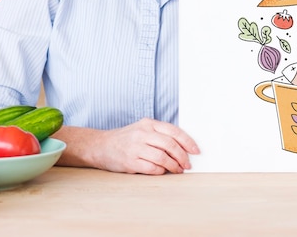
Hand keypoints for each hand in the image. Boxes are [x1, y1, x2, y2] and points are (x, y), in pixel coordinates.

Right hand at [55, 119, 199, 174]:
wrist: (101, 145)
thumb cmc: (126, 138)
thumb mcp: (143, 129)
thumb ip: (160, 134)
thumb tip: (182, 146)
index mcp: (149, 123)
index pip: (174, 131)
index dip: (187, 142)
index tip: (195, 151)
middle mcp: (143, 134)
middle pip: (170, 145)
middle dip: (182, 156)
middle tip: (187, 164)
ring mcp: (136, 147)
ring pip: (162, 157)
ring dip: (173, 166)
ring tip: (178, 170)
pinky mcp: (130, 161)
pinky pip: (151, 168)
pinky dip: (160, 171)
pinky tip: (163, 172)